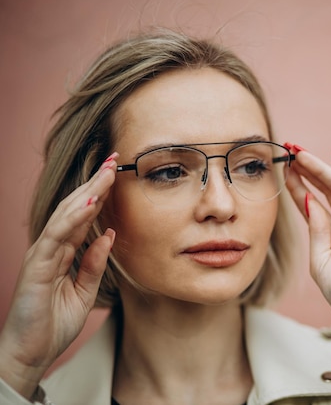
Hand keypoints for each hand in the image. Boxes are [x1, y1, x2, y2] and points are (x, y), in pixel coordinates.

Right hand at [0, 153, 117, 398]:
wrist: (30, 354)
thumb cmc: (53, 323)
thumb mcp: (84, 290)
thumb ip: (95, 263)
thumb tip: (111, 235)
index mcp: (63, 252)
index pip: (83, 215)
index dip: (100, 193)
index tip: (117, 173)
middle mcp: (51, 248)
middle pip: (75, 207)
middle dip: (95, 183)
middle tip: (114, 159)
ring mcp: (42, 255)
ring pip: (65, 215)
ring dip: (87, 192)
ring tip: (106, 172)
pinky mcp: (37, 267)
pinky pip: (57, 237)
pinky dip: (73, 218)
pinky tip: (90, 203)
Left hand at [284, 146, 330, 354]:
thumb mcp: (320, 260)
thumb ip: (315, 229)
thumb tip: (309, 199)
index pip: (310, 203)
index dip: (297, 185)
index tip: (282, 168)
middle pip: (324, 190)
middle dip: (306, 170)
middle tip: (289, 150)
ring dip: (322, 168)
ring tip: (302, 153)